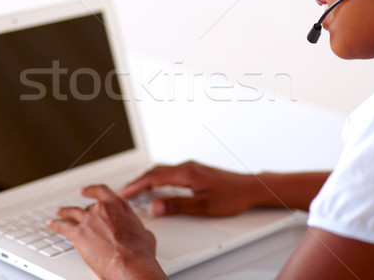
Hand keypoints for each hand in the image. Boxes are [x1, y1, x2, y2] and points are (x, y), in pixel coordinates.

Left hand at [47, 184, 166, 279]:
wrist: (129, 262)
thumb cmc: (139, 251)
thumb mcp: (144, 234)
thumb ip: (136, 228)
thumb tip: (139, 233)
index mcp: (118, 206)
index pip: (101, 191)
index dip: (91, 190)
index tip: (86, 190)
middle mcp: (102, 209)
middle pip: (86, 206)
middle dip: (80, 209)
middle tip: (75, 210)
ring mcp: (89, 219)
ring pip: (71, 212)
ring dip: (64, 212)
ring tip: (59, 211)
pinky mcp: (78, 233)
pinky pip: (62, 225)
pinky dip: (56, 224)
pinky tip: (52, 224)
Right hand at [118, 161, 256, 216]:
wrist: (250, 188)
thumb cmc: (232, 197)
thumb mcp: (203, 206)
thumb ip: (177, 206)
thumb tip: (155, 207)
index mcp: (186, 173)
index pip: (153, 178)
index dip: (136, 186)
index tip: (122, 193)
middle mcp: (187, 167)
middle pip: (155, 171)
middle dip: (137, 181)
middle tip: (123, 192)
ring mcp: (191, 167)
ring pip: (162, 170)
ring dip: (147, 179)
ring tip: (136, 190)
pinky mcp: (196, 171)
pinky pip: (170, 172)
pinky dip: (158, 178)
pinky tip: (157, 186)